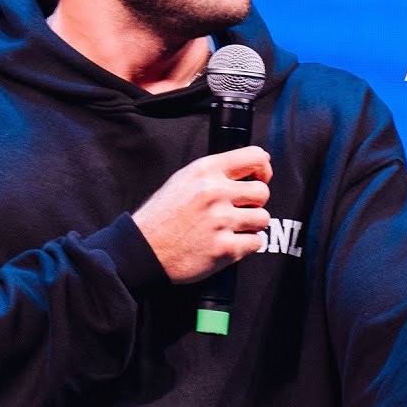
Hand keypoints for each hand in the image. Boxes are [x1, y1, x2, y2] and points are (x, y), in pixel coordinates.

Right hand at [131, 146, 272, 283]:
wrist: (142, 249)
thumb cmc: (164, 215)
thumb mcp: (185, 179)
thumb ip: (217, 171)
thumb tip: (258, 162)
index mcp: (205, 171)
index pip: (255, 156)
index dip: (264, 169)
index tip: (260, 179)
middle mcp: (214, 192)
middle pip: (263, 191)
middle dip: (255, 203)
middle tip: (239, 211)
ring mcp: (220, 221)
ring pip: (263, 218)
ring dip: (251, 225)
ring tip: (231, 228)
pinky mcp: (224, 248)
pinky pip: (256, 242)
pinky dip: (246, 245)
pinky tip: (228, 243)